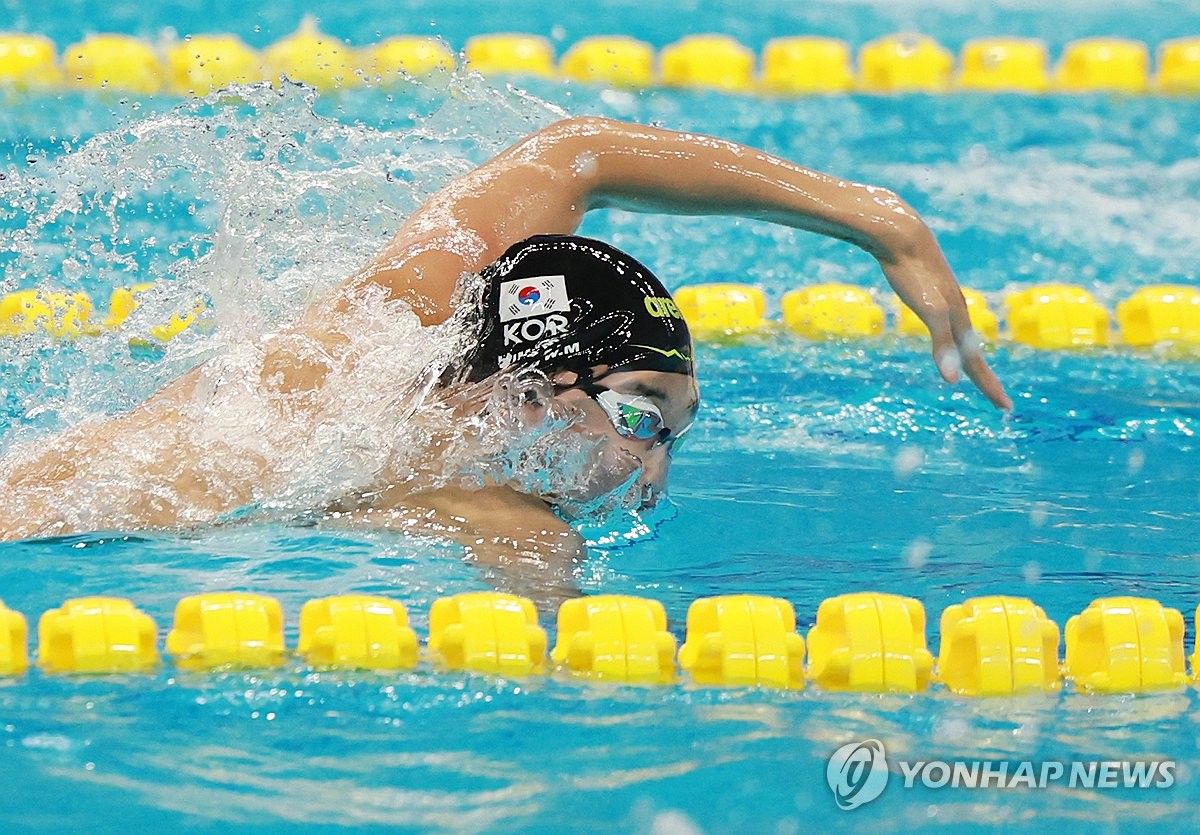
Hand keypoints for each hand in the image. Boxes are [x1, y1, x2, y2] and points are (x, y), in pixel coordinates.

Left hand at [881, 246, 1012, 410]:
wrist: (901, 235)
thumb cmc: (913, 274)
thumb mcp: (928, 311)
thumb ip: (941, 345)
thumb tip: (952, 381)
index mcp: (958, 321)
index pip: (977, 365)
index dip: (990, 388)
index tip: (1006, 410)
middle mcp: (956, 312)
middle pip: (973, 354)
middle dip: (984, 379)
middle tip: (998, 400)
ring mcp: (943, 301)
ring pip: (960, 337)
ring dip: (968, 358)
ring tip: (972, 371)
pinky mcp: (927, 291)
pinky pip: (944, 323)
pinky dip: (949, 338)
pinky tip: (945, 334)